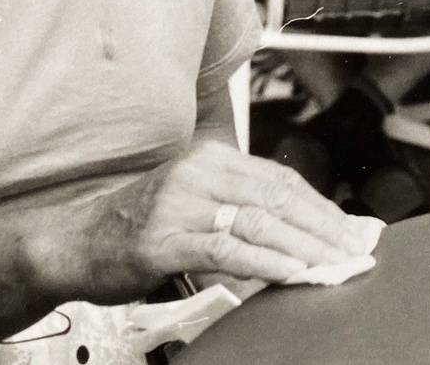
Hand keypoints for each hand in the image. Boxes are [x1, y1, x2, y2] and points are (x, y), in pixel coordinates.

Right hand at [56, 138, 380, 304]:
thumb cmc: (137, 228)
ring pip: (259, 222)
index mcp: (211, 158)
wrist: (73, 243)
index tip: (354, 231)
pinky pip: (227, 248)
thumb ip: (238, 210)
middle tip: (356, 252)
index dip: (323, 207)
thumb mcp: (193, 204)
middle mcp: (199, 173)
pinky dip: (265, 261)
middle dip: (325, 229)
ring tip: (335, 265)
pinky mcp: (166, 238)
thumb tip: (300, 232)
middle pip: (278, 199)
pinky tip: (291, 272)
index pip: (282, 180)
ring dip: (305, 247)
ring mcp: (181, 203)